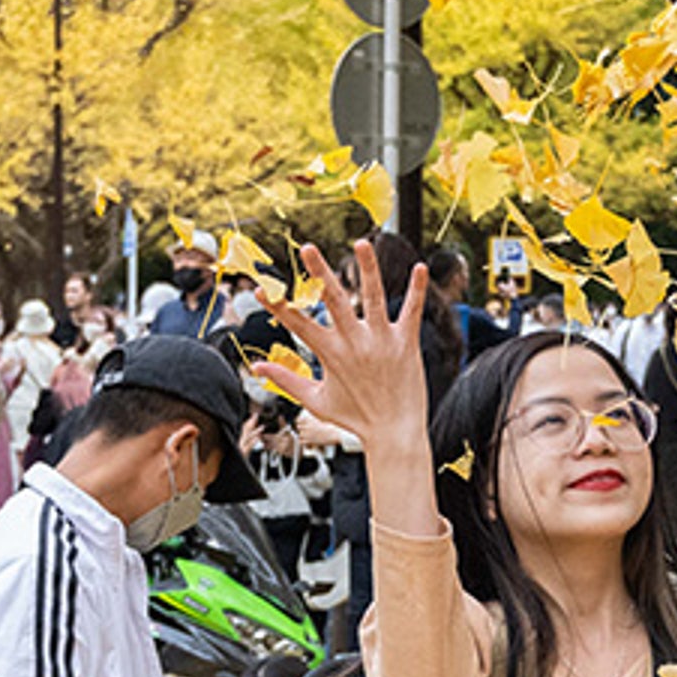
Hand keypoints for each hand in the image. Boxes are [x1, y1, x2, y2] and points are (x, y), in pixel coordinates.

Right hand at [253, 245, 434, 455]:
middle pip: (333, 300)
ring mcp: (381, 341)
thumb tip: (257, 366)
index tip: (262, 288)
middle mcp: (354, 343)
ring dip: (368, 269)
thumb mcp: (315, 401)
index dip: (278, 305)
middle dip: (319, 272)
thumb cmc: (355, 419)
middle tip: (308, 247)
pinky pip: (411, 312)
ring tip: (362, 242)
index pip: (298, 323)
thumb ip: (286, 380)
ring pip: (373, 297)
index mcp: (330, 354)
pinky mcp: (407, 344)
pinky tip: (419, 267)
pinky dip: (417, 290)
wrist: (394, 433)